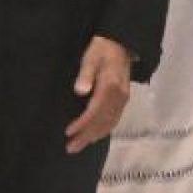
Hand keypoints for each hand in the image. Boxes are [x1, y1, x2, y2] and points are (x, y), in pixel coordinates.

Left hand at [66, 36, 133, 154]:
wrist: (122, 44)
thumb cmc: (101, 50)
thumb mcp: (90, 58)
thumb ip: (85, 75)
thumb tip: (80, 91)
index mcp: (110, 87)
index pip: (94, 111)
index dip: (82, 124)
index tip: (68, 132)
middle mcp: (119, 97)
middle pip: (102, 121)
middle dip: (86, 136)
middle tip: (70, 148)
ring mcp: (123, 99)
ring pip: (109, 123)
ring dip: (94, 136)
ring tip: (79, 146)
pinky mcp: (123, 99)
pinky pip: (115, 119)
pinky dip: (105, 130)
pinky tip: (96, 136)